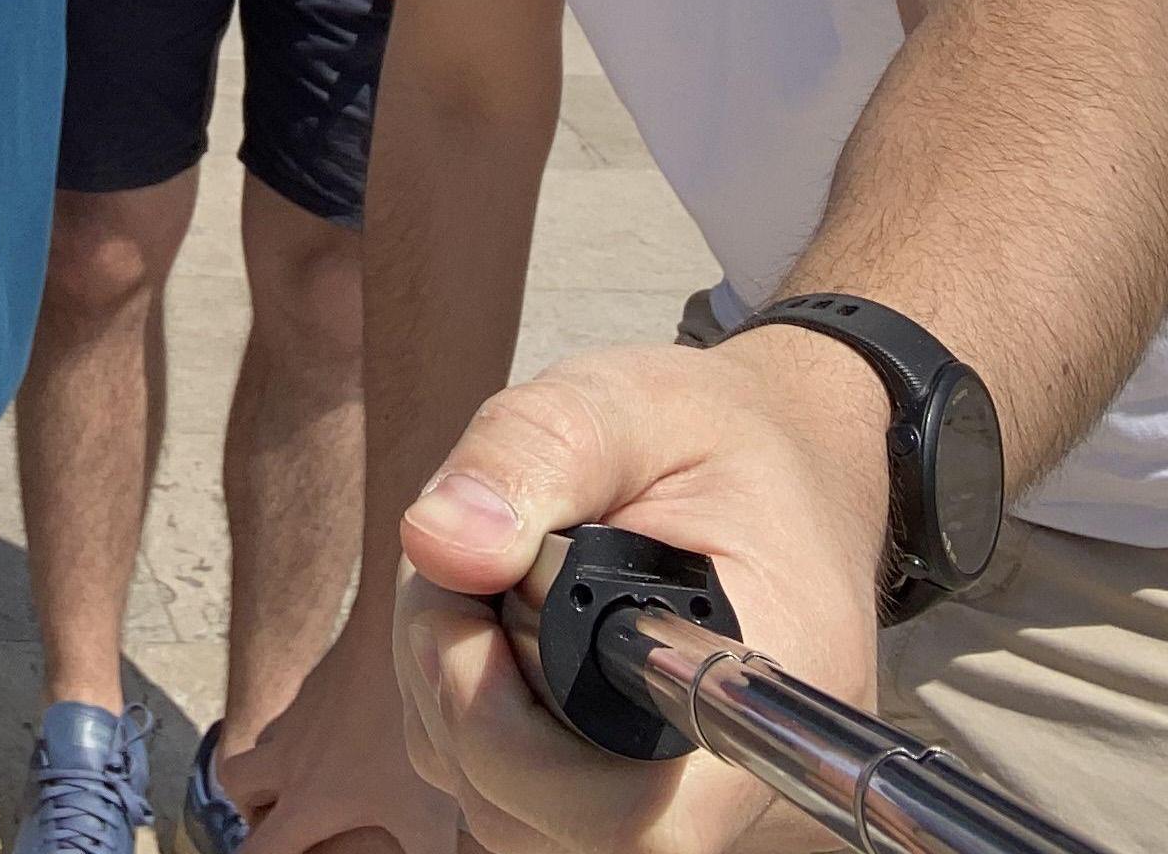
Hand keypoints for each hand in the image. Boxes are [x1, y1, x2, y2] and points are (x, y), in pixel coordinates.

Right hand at [237, 613, 454, 853]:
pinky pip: (292, 714)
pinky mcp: (317, 684)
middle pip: (235, 784)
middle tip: (287, 821)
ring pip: (261, 742)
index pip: (257, 852)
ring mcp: (300, 713)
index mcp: (308, 801)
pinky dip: (304, 734)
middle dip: (251, 806)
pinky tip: (350, 737)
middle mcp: (289, 757)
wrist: (393, 638)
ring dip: (273, 765)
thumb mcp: (429, 823)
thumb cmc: (408, 734)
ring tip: (317, 782)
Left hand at [390, 334, 892, 853]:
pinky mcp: (623, 790)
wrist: (777, 458)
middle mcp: (733, 779)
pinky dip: (460, 706)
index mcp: (761, 689)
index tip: (474, 614)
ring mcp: (677, 800)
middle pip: (540, 817)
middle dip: (453, 688)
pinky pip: (502, 792)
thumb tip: (437, 543)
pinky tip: (488, 617)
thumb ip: (530, 456)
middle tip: (454, 570)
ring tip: (481, 575)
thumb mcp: (621, 402)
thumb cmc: (710, 432)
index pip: (638, 822)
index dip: (515, 744)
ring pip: (503, 809)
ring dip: (446, 691)